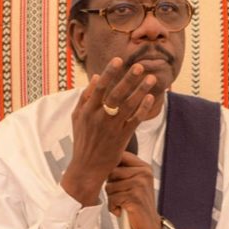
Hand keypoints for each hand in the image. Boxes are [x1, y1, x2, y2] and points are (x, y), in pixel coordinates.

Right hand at [61, 57, 156, 206]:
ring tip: (151, 78)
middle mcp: (100, 117)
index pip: (100, 87)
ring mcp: (112, 127)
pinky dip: (143, 108)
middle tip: (140, 66)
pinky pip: (135, 120)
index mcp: (88, 110)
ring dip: (141, 90)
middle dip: (128, 79)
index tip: (118, 60)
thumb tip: (95, 77)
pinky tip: (151, 98)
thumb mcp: (77, 117)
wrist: (86, 168)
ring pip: (129, 106)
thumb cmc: (82, 140)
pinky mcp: (122, 137)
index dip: (109, 73)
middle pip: (116, 94)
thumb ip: (85, 97)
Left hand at [105, 151, 161, 228]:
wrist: (149, 227)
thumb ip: (123, 171)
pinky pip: (112, 198)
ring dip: (112, 198)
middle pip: (111, 172)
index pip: (121, 155)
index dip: (111, 165)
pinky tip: (122, 210)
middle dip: (111, 185)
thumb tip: (101, 161)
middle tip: (121, 195)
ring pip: (109, 186)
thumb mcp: (134, 183)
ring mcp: (139, 184)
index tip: (112, 177)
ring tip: (123, 203)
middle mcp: (143, 173)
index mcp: (144, 167)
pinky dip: (113, 207)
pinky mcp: (134, 197)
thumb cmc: (137, 205)